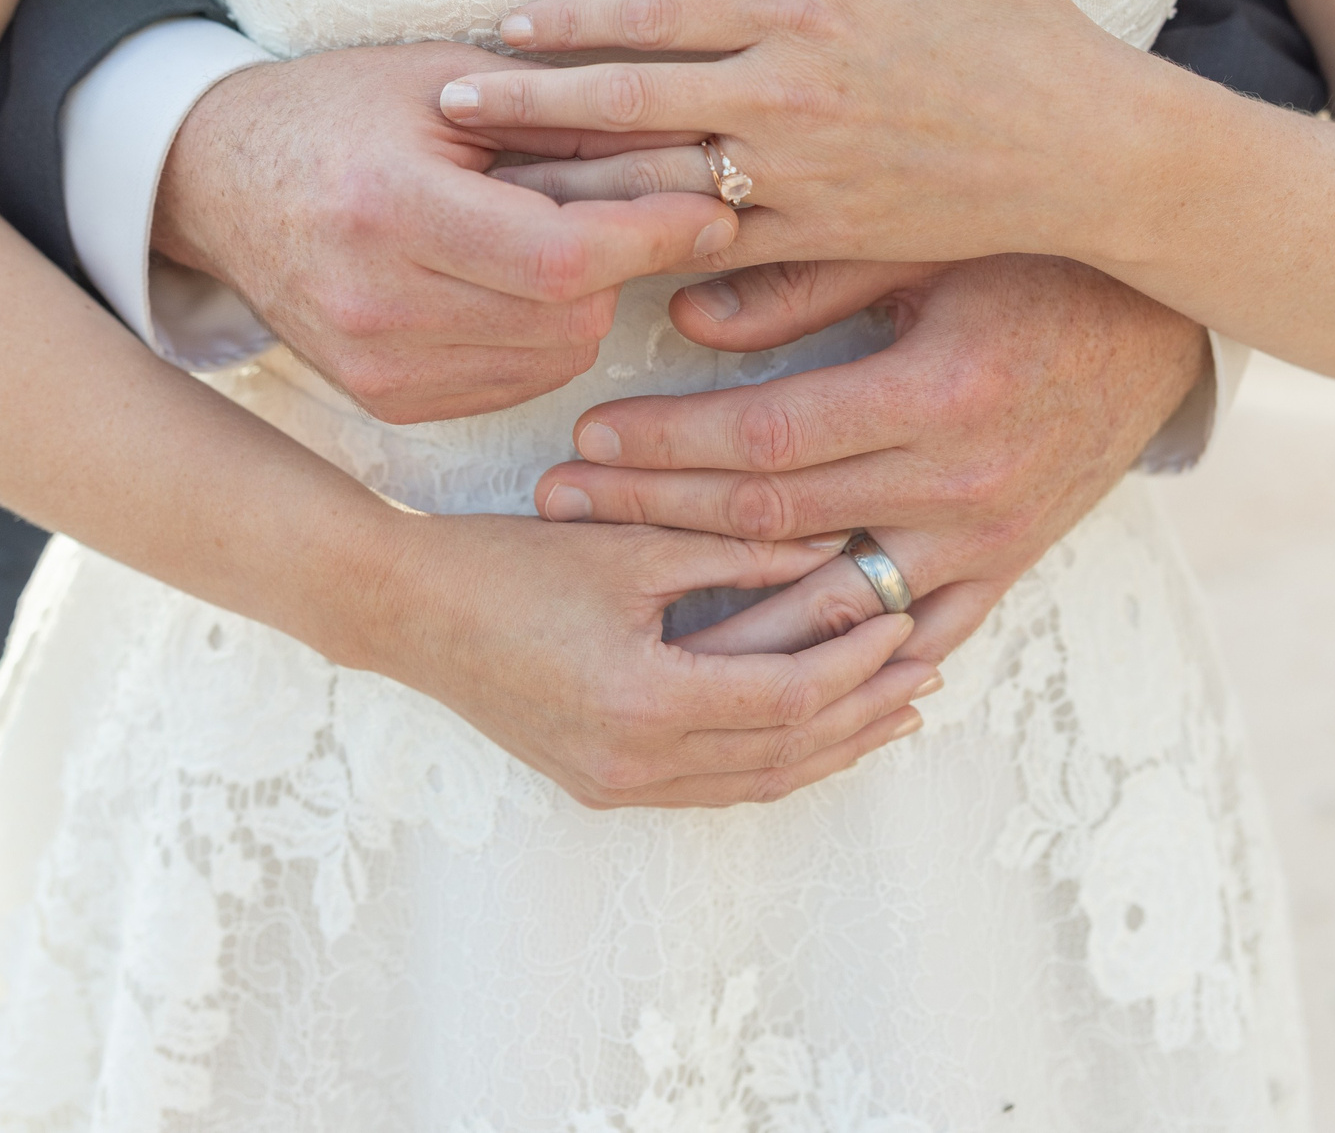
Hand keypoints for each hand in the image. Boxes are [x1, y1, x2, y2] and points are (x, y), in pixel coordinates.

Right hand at [155, 41, 735, 422]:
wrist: (217, 181)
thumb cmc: (340, 110)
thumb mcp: (450, 81)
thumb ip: (570, 119)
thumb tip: (695, 149)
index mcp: (389, 206)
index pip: (561, 256)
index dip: (652, 236)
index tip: (712, 209)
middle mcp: (376, 303)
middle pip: (568, 316)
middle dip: (623, 264)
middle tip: (631, 210)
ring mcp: (376, 366)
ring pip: (556, 359)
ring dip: (586, 304)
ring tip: (552, 237)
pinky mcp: (385, 401)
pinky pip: (516, 383)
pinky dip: (540, 337)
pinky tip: (509, 282)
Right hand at [358, 514, 937, 808]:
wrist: (406, 611)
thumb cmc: (508, 564)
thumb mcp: (629, 546)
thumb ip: (735, 551)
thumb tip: (835, 549)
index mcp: (643, 700)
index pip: (787, 697)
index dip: (856, 663)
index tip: (905, 620)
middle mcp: (634, 760)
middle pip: (784, 751)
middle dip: (864, 710)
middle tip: (928, 668)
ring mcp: (615, 783)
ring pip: (755, 781)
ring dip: (830, 747)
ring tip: (893, 709)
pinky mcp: (600, 783)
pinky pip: (713, 788)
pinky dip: (773, 762)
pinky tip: (810, 734)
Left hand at [443, 0, 1158, 269]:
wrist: (1100, 154)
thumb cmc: (1030, 35)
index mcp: (814, 8)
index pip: (663, 12)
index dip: (572, 21)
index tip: (501, 27)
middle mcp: (796, 95)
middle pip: (635, 101)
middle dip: (533, 105)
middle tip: (447, 110)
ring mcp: (809, 177)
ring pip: (660, 186)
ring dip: (568, 186)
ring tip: (488, 192)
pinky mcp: (832, 240)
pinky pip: (720, 255)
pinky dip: (648, 257)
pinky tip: (588, 266)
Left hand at [532, 255, 1206, 669]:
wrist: (1161, 321)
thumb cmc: (1033, 257)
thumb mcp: (923, 243)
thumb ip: (806, 276)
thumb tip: (684, 313)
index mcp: (938, 394)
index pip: (767, 439)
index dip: (666, 442)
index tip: (585, 434)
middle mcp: (963, 485)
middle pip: (774, 522)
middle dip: (654, 514)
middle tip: (560, 505)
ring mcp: (987, 542)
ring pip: (828, 604)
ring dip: (719, 607)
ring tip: (621, 597)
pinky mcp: (1006, 570)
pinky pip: (911, 638)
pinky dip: (834, 658)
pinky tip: (752, 668)